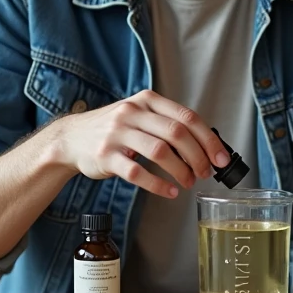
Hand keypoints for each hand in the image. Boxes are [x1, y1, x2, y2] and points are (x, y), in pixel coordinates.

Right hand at [46, 89, 229, 199]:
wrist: (71, 138)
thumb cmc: (113, 130)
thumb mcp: (139, 115)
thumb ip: (167, 124)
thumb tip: (205, 147)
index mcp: (146, 100)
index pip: (186, 116)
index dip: (208, 139)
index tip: (221, 158)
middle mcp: (132, 113)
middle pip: (176, 133)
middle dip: (198, 156)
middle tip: (206, 173)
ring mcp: (117, 134)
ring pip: (159, 152)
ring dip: (181, 171)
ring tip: (188, 182)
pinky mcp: (106, 156)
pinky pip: (137, 173)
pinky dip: (158, 185)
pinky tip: (169, 191)